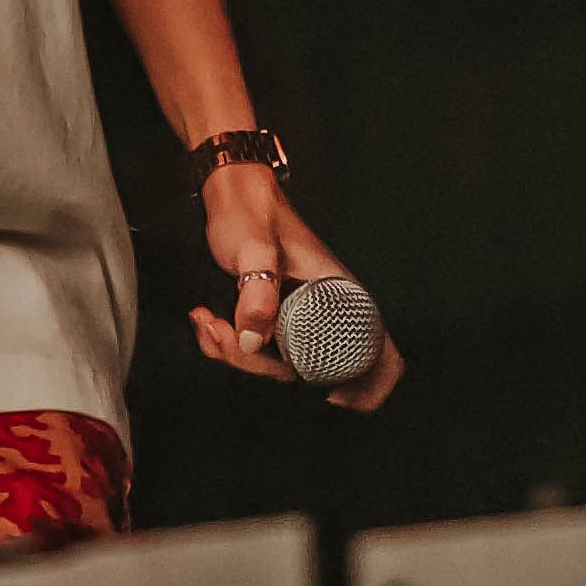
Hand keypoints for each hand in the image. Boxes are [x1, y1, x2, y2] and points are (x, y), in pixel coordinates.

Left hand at [190, 160, 402, 409]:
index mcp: (339, 294)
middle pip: (308, 369)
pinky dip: (227, 345)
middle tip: (226, 338)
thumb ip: (257, 294)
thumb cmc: (253, 211)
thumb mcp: (254, 250)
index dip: (370, 385)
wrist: (232, 190)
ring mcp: (297, 315)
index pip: (378, 351)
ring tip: (208, 322)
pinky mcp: (272, 316)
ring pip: (275, 363)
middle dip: (259, 368)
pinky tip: (207, 322)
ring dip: (235, 354)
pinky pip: (256, 349)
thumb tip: (254, 341)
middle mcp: (324, 309)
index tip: (334, 396)